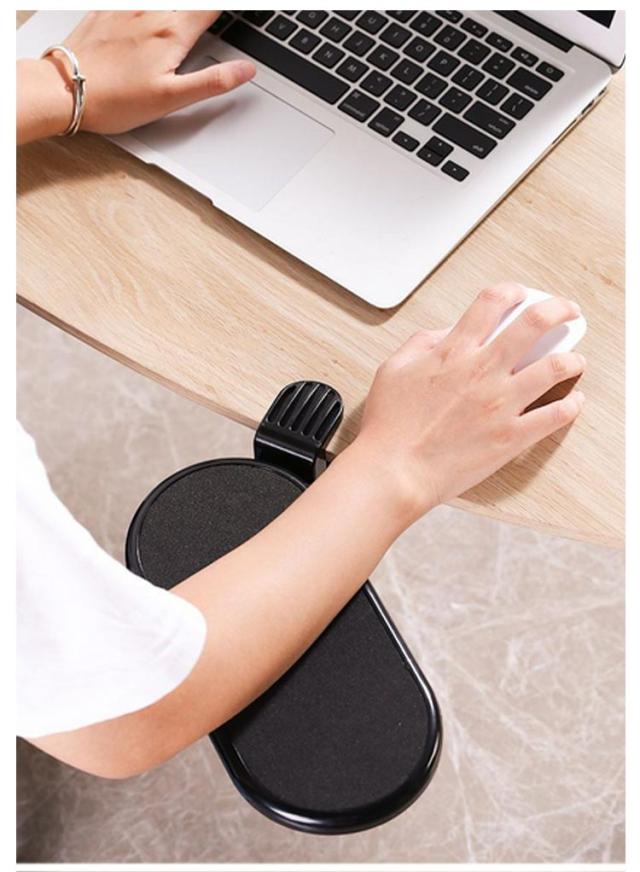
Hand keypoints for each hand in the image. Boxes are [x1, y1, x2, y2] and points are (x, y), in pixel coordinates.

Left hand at [17, 12, 254, 142]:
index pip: (212, 7)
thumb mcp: (171, 99)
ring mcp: (128, 8)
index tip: (242, 10)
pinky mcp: (107, 9)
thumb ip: (212, 81)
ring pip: (166, 0)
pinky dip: (151, 7)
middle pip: (189, 1)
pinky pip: (134, 1)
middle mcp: (152, 12)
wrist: (66, 89)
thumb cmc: (116, 99)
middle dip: (204, 8)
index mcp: (173, 33)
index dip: (228, 7)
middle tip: (212, 13)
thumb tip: (245, 70)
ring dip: (180, 6)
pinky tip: (155, 12)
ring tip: (189, 13)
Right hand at [354, 282, 585, 520]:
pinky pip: (555, 415)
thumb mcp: (394, 369)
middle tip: (567, 312)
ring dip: (572, 358)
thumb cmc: (389, 426)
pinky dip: (571, 405)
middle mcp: (482, 372)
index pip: (492, 302)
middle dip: (559, 310)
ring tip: (575, 359)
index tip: (519, 295)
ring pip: (556, 367)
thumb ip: (422, 343)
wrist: (395, 471)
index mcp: (454, 352)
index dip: (511, 291)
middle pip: (535, 324)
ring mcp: (501, 404)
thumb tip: (445, 333)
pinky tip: (573, 401)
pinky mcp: (511, 437)